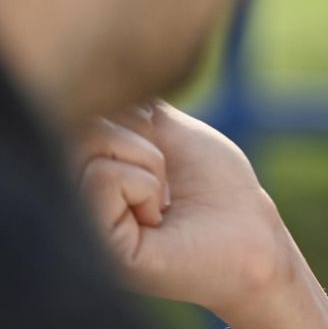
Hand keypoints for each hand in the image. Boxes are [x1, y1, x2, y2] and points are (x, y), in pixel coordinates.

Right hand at [77, 101, 299, 326]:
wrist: (253, 237)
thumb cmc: (219, 186)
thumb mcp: (171, 131)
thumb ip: (124, 108)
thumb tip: (90, 85)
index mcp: (91, 168)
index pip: (87, 110)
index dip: (133, 116)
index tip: (164, 150)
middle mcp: (75, 194)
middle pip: (82, 124)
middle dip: (140, 138)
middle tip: (167, 178)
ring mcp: (79, 221)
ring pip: (88, 146)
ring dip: (148, 162)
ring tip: (164, 199)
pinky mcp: (92, 243)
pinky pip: (100, 178)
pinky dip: (144, 186)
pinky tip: (158, 218)